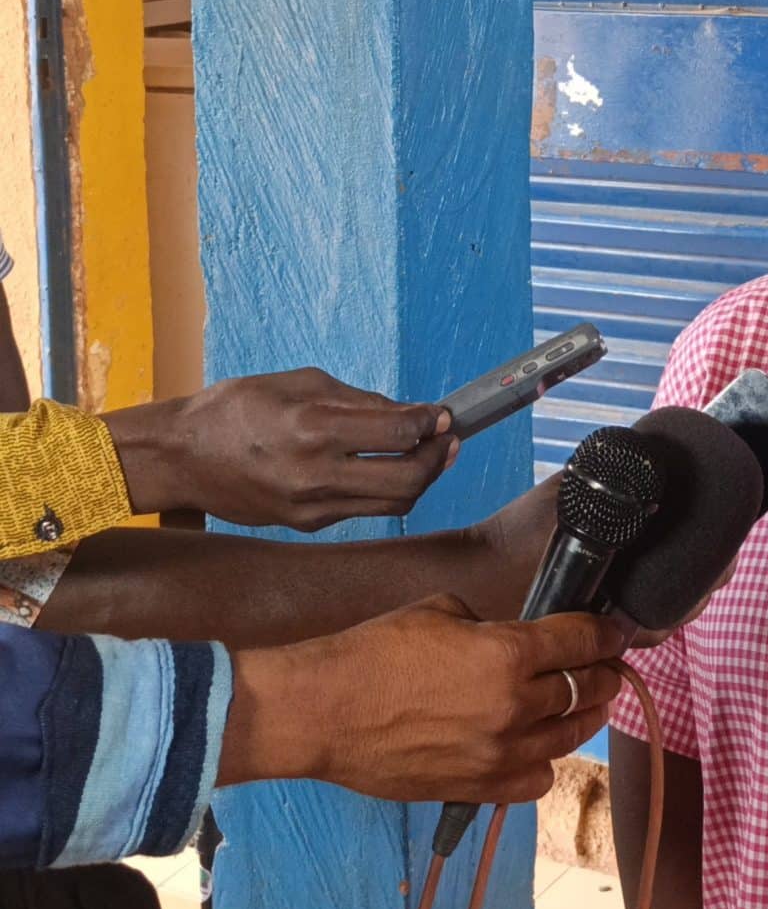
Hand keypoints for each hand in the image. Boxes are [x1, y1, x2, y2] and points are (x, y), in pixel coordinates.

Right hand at [104, 367, 456, 529]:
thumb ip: (358, 399)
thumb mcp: (297, 383)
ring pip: (394, 503)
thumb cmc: (234, 409)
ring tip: (429, 455)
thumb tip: (409, 413)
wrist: (178, 458)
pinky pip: (364, 510)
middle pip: (408, 478)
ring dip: (422, 478)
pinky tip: (388, 468)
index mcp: (312, 428)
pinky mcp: (307, 524)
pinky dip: (385, 489)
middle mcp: (315, 473)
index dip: (432, 422)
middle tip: (448, 439)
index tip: (443, 414)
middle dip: (439, 457)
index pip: (398, 431)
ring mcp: (311, 506)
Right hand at [221, 594, 626, 802]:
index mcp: (510, 653)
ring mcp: (500, 752)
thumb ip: (491, 625)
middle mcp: (515, 705)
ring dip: (583, 718)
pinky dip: (543, 762)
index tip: (616, 633)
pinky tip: (537, 749)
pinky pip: (536, 779)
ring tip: (584, 706)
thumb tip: (515, 635)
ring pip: (569, 737)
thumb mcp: (441, 613)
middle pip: (587, 690)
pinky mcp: (477, 787)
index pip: (583, 640)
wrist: (321, 711)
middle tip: (606, 668)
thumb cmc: (373, 653)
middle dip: (603, 674)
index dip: (607, 634)